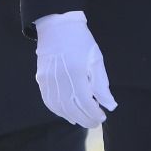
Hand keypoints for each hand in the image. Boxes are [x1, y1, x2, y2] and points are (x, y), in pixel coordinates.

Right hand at [34, 12, 116, 127]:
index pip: (85, 101)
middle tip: (95, 123)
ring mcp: (47, 79)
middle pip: (71, 107)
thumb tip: (109, 106)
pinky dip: (59, 111)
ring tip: (83, 120)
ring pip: (59, 107)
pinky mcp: (41, 79)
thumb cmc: (81, 41)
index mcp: (76, 71)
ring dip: (72, 117)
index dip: (93, 113)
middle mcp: (60, 78)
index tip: (102, 117)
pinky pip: (48, 101)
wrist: (58, 27)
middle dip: (85, 119)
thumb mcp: (96, 59)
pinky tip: (68, 115)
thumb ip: (102, 84)